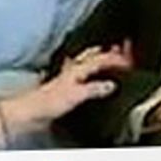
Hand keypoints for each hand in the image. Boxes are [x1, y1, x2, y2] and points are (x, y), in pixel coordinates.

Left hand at [3, 46, 129, 133]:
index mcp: (76, 69)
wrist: (29, 112)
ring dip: (97, 57)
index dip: (116, 59)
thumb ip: (94, 88)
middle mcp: (72, 70)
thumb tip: (112, 84)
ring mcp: (67, 78)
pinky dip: (89, 71)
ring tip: (108, 55)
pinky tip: (89, 76)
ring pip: (85, 62)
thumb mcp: (75, 95)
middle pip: (92, 55)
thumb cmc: (48, 102)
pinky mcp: (64, 88)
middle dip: (107, 51)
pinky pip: (81, 74)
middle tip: (122, 49)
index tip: (130, 61)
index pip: (101, 59)